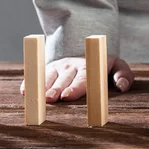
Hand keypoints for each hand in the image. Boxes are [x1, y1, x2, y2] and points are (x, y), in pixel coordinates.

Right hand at [20, 56, 134, 102]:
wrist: (86, 50)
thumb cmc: (104, 65)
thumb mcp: (117, 66)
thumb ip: (123, 75)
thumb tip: (122, 86)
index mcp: (89, 68)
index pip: (82, 79)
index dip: (74, 88)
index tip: (67, 96)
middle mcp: (71, 67)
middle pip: (62, 81)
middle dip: (55, 90)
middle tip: (50, 99)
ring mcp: (58, 67)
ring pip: (48, 78)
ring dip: (42, 88)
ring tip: (36, 98)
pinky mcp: (48, 69)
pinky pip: (37, 75)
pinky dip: (30, 82)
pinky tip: (25, 91)